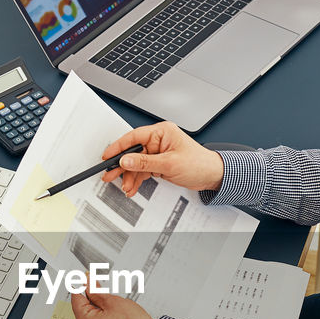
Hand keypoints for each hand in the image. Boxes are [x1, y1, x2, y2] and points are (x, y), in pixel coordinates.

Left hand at [69, 290, 153, 318]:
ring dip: (97, 308)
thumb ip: (95, 291)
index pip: (76, 299)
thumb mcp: (112, 301)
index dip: (81, 285)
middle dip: (91, 297)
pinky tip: (112, 313)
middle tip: (99, 286)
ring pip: (90, 318)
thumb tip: (87, 283)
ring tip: (111, 303)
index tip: (84, 278)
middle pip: (82, 309)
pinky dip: (101, 318)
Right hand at [100, 121, 224, 195]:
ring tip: (126, 186)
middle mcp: (159, 140)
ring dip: (130, 176)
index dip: (119, 147)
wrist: (212, 176)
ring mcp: (158, 152)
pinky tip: (132, 187)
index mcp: (162, 132)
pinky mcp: (159, 163)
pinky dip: (137, 179)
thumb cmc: (198, 163)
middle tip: (110, 175)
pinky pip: (143, 170)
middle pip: (133, 152)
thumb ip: (144, 163)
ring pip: (137, 164)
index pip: (134, 137)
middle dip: (122, 166)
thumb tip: (126, 160)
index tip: (108, 156)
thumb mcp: (169, 164)